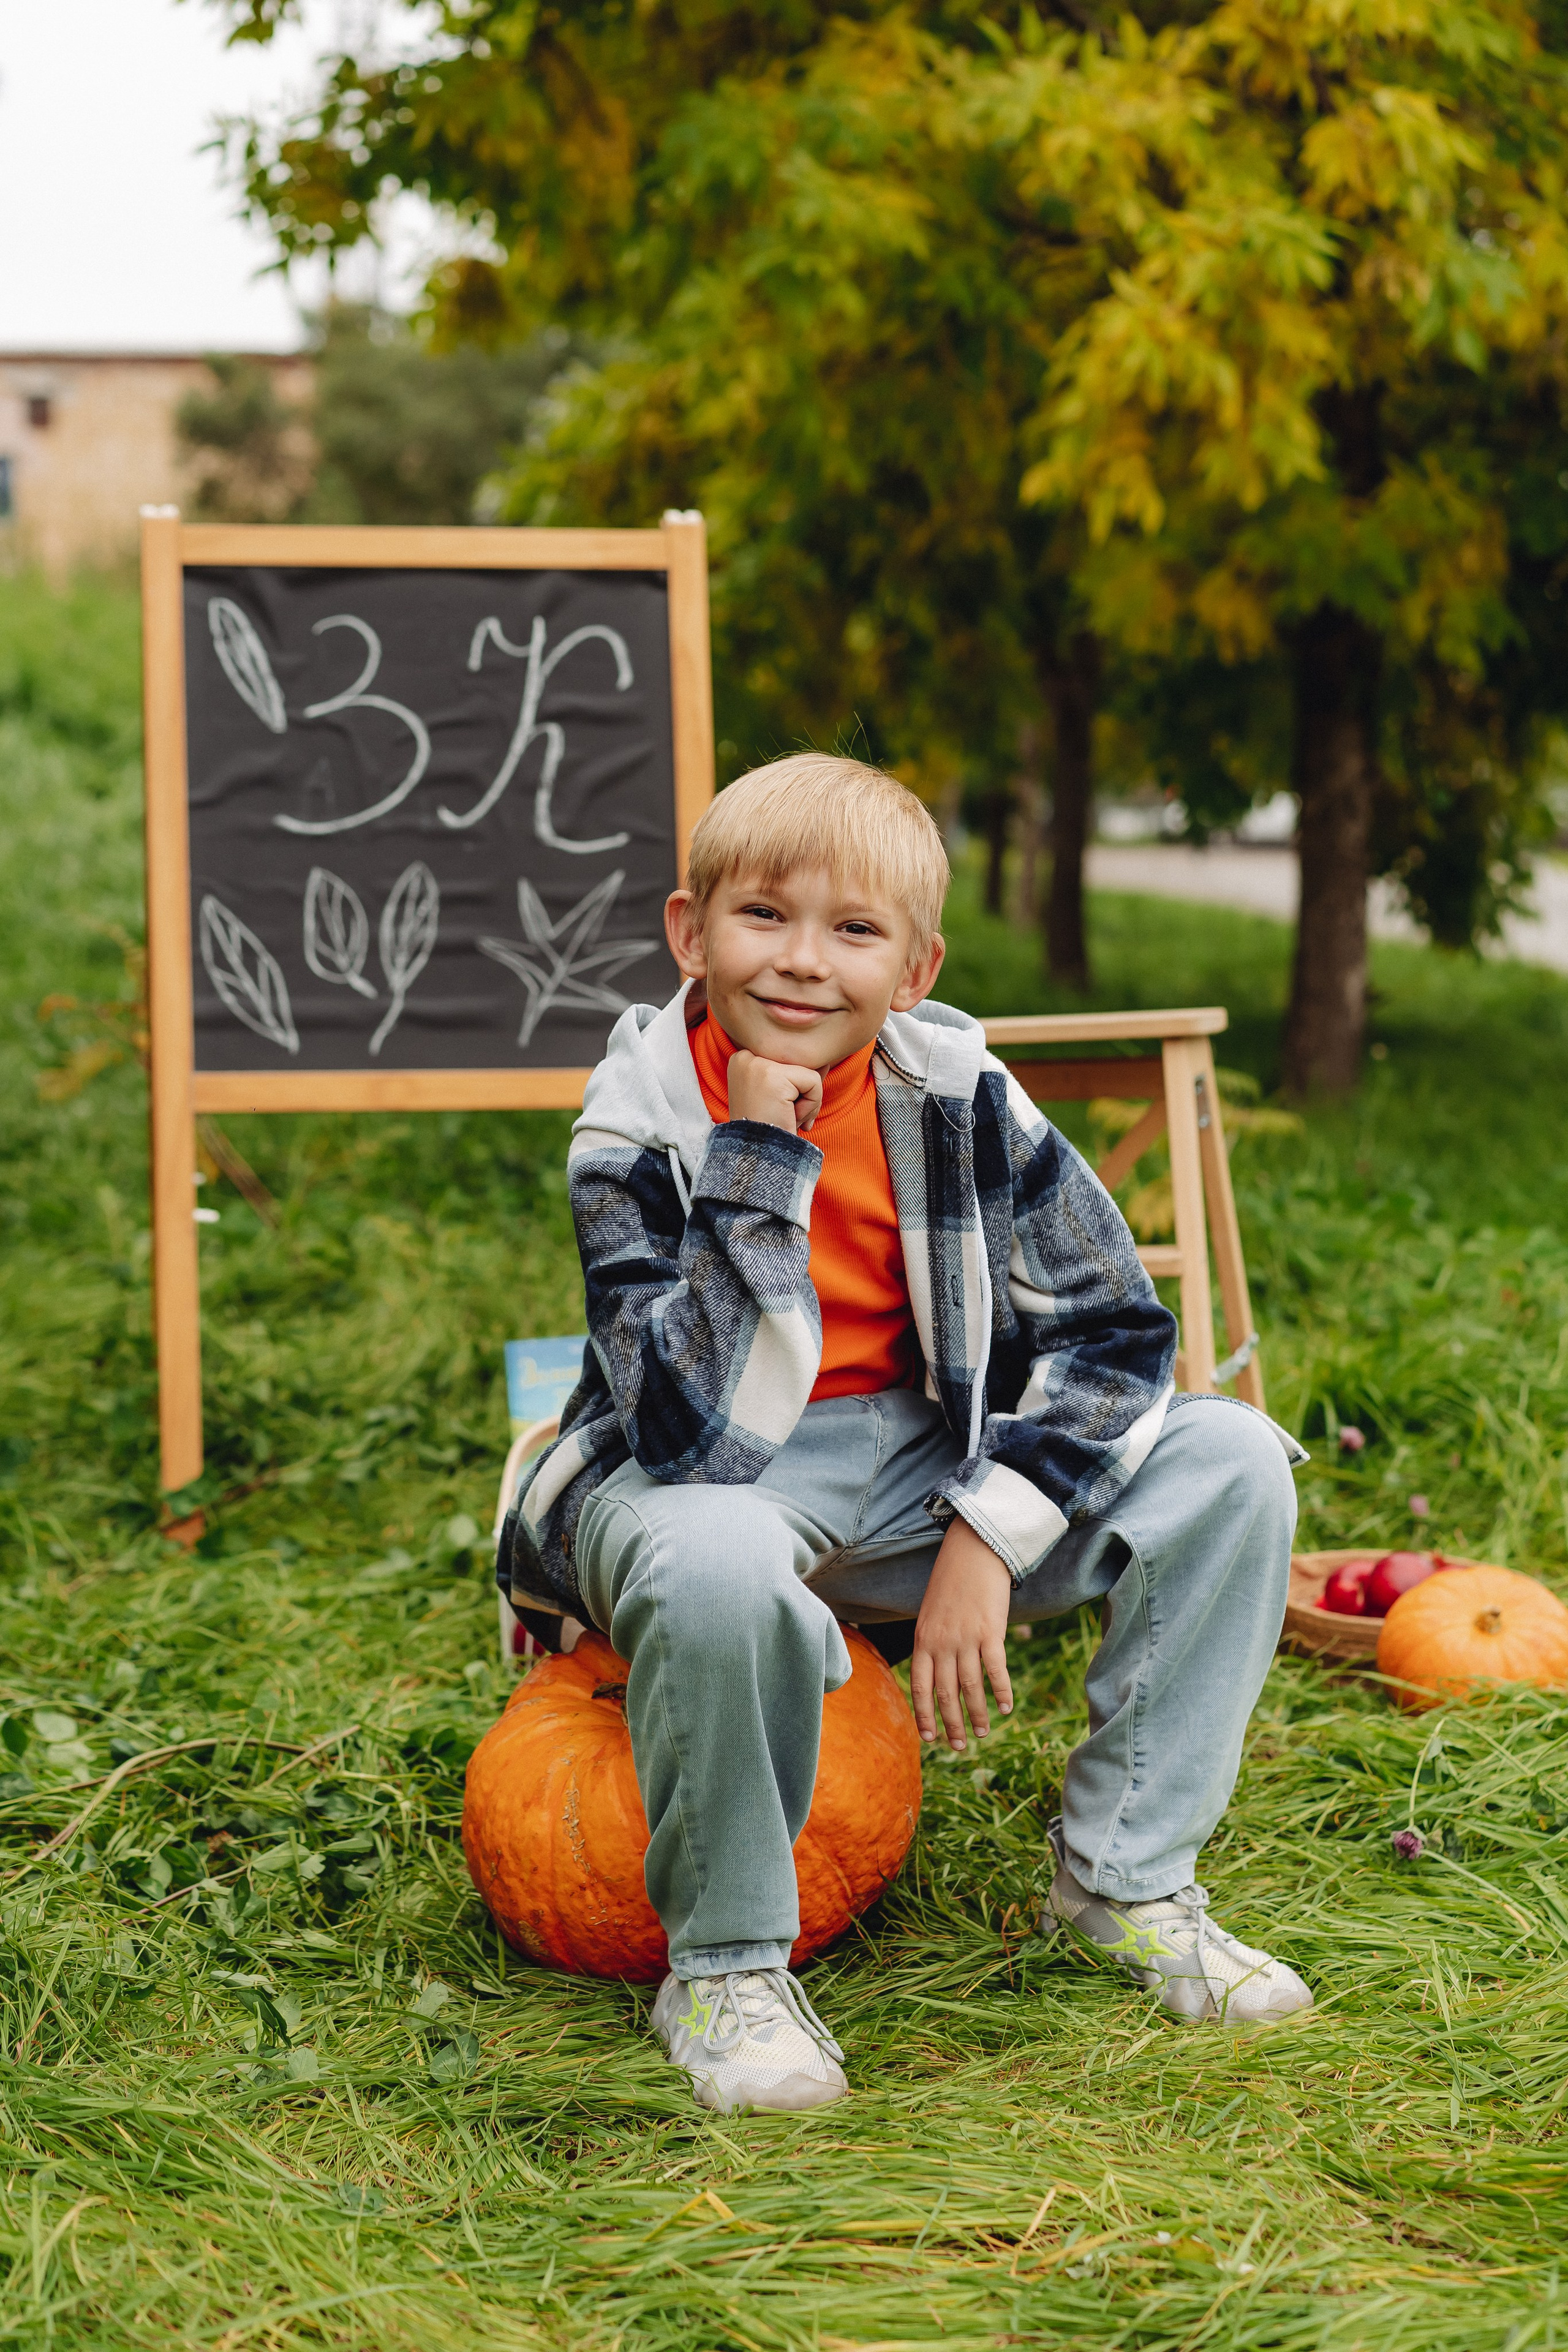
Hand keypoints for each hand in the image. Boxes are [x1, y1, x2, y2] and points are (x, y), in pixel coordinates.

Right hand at [727, 1048, 823, 1134]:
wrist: (757, 1158)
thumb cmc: (769, 1129)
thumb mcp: (780, 1096)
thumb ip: (797, 1075)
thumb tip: (825, 1062)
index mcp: (743, 1060)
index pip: (789, 1059)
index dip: (794, 1088)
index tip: (778, 1109)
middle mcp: (745, 1056)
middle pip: (800, 1063)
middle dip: (802, 1094)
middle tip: (785, 1116)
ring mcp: (757, 1064)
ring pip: (808, 1072)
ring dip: (807, 1102)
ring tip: (785, 1117)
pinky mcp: (774, 1076)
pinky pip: (813, 1082)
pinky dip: (810, 1106)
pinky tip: (790, 1119)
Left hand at [911, 1517, 1013, 1751]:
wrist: (973, 1550)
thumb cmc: (952, 1581)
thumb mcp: (931, 1612)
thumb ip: (932, 1642)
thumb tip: (937, 1671)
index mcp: (923, 1639)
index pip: (919, 1687)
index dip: (924, 1715)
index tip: (930, 1738)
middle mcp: (942, 1643)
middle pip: (944, 1694)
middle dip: (951, 1725)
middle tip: (958, 1747)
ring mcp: (966, 1638)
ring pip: (970, 1688)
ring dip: (976, 1715)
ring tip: (982, 1733)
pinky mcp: (991, 1632)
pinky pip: (995, 1670)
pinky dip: (1001, 1692)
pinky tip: (1006, 1708)